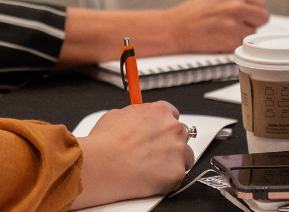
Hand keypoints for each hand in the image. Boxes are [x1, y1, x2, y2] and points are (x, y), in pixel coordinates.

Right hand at [71, 101, 193, 208]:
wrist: (102, 163)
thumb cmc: (105, 141)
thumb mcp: (117, 115)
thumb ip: (136, 116)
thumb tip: (138, 121)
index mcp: (159, 111)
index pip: (173, 114)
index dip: (164, 125)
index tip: (159, 132)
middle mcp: (173, 128)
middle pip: (181, 134)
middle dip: (170, 142)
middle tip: (154, 151)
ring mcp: (178, 151)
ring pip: (186, 156)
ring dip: (173, 160)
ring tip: (152, 167)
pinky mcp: (177, 173)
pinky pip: (178, 176)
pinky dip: (167, 178)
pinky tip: (150, 177)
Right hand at [165, 0, 269, 53]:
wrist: (173, 29)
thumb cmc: (191, 15)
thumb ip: (236, 1)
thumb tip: (253, 9)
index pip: (260, 2)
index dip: (253, 10)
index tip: (246, 15)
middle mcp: (236, 6)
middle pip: (263, 17)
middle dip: (253, 22)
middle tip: (238, 25)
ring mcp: (234, 24)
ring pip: (253, 33)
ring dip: (241, 35)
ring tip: (223, 32)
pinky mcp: (230, 41)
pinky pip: (241, 44)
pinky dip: (232, 44)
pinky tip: (219, 39)